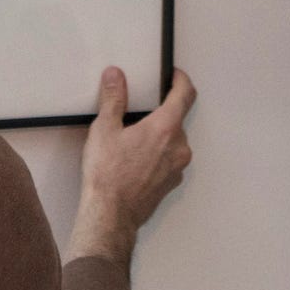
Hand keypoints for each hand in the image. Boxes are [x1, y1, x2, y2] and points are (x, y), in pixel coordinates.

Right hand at [66, 67, 195, 263]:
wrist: (110, 214)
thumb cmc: (108, 175)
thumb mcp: (104, 129)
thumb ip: (113, 98)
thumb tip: (116, 77)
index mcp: (165, 128)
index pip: (185, 94)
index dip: (181, 80)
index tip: (174, 75)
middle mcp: (178, 146)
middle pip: (177, 118)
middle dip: (160, 112)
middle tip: (139, 112)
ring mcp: (178, 167)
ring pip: (173, 140)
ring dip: (159, 135)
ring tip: (133, 140)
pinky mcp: (171, 182)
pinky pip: (170, 159)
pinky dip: (158, 153)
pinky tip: (136, 159)